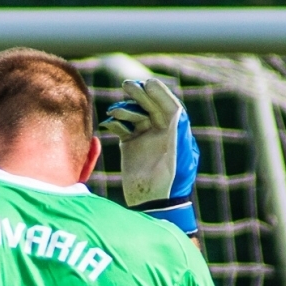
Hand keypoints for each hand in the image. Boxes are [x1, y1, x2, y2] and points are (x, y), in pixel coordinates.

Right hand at [100, 78, 199, 232]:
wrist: (153, 203)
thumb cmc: (170, 180)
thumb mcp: (176, 152)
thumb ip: (174, 126)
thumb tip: (169, 103)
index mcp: (176, 132)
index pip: (169, 105)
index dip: (159, 93)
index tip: (147, 82)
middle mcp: (161, 132)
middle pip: (150, 106)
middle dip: (139, 95)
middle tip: (126, 85)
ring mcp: (145, 138)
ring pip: (135, 115)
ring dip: (125, 111)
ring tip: (114, 112)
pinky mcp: (130, 145)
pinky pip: (122, 127)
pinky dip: (116, 124)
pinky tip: (109, 124)